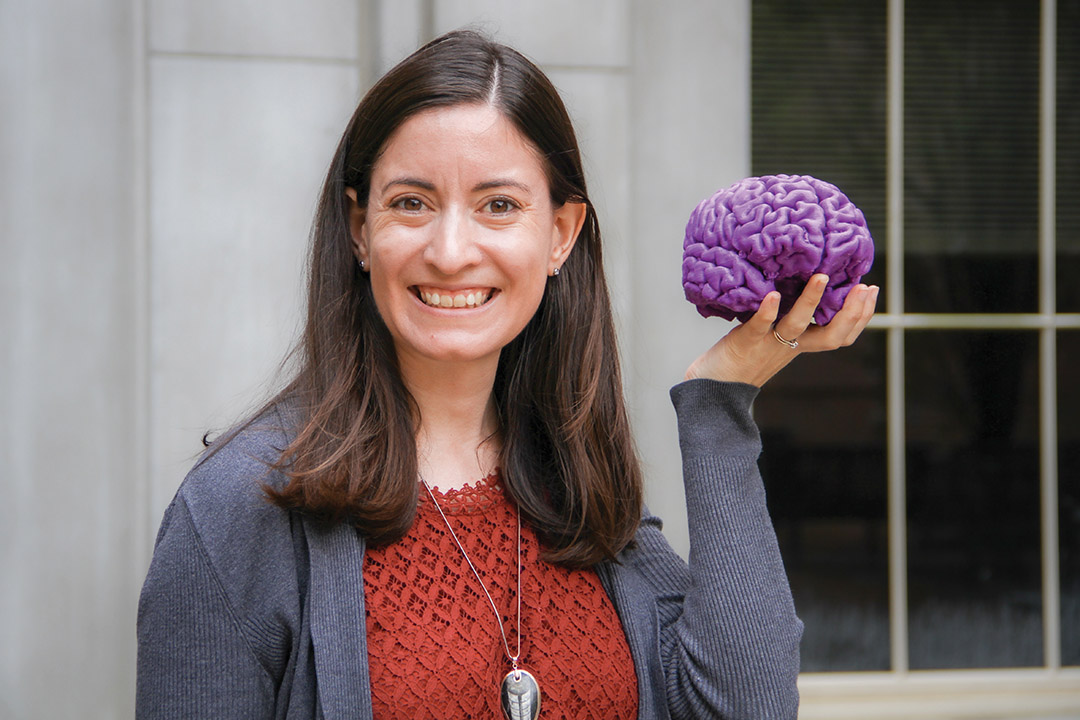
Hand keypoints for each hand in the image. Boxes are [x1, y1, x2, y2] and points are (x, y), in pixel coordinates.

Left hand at [684, 274, 878, 386]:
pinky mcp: (746, 341)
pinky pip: (759, 326)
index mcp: (799, 346)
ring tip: (821, 278)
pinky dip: (767, 311)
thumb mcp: (772, 340)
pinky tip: (772, 296)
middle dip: (852, 313)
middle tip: (865, 287)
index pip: (840, 335)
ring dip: (811, 301)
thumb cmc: (741, 360)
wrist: (712, 388)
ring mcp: (769, 344)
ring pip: (796, 325)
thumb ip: (786, 319)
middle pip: (831, 336)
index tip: (871, 291)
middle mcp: (789, 346)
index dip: (860, 317)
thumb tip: (799, 286)